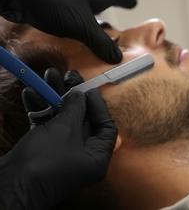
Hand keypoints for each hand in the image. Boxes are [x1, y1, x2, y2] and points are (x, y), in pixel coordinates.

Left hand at [0, 0, 144, 63]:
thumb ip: (100, 42)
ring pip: (93, 13)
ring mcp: (72, 6)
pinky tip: (84, 39)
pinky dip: (86, 30)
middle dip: (121, 2)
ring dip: (102, 20)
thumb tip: (117, 58)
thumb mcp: (82, 24)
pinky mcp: (58, 14)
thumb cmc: (54, 0)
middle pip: (108, 0)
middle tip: (132, 3)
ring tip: (110, 26)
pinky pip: (78, 24)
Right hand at [0, 69, 117, 208]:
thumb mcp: (66, 129)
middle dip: (73, 96)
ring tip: (47, 77)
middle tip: (68, 76)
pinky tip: (31, 94)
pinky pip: (46, 127)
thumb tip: (80, 95)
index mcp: (97, 156)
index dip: (99, 106)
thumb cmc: (45, 161)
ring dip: (54, 98)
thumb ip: (76, 108)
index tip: (89, 89)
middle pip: (83, 120)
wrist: (11, 185)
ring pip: (62, 120)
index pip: (106, 127)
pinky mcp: (43, 152)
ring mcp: (62, 154)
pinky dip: (40, 111)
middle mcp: (82, 157)